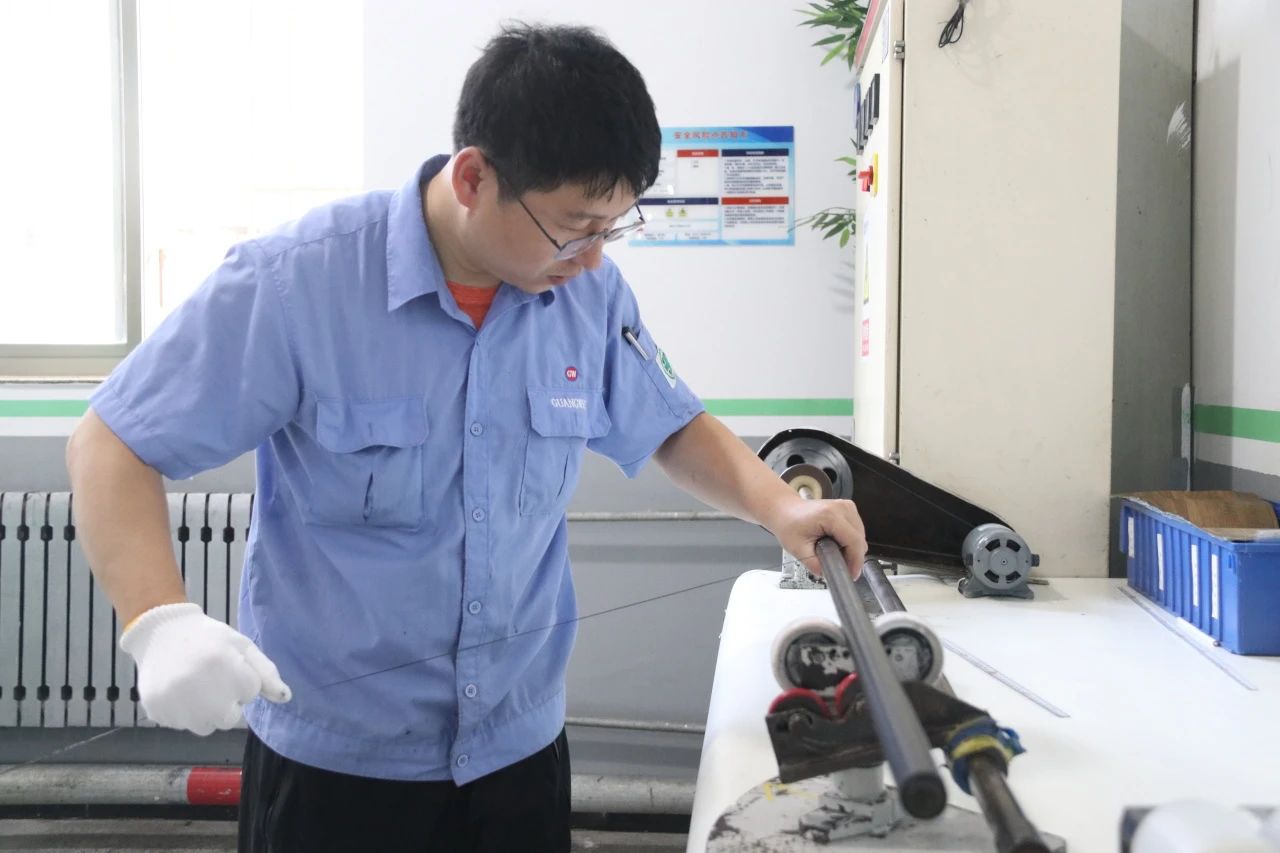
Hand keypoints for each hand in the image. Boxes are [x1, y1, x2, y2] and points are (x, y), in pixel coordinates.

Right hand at [120, 602, 291, 735]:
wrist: (159, 632)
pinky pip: (181, 725)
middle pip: (230, 718)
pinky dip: (183, 713)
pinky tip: (177, 690)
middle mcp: (199, 689)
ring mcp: (176, 703)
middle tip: (212, 679)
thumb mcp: (242, 646)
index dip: (242, 679)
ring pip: (206, 726)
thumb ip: (266, 672)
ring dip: (206, 712)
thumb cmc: (208, 638)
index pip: (250, 692)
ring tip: (195, 686)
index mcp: (224, 666)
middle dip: (227, 702)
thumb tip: (285, 698)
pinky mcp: (157, 712)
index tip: (227, 665)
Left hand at [765, 497, 866, 579]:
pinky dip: (850, 541)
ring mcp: (846, 506)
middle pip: (860, 539)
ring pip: (860, 535)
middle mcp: (841, 508)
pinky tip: (837, 545)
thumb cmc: (788, 524)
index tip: (851, 575)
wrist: (785, 510)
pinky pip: (857, 530)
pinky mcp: (847, 508)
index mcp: (830, 515)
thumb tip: (828, 574)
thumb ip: (814, 565)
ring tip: (835, 555)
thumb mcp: (798, 549)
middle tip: (840, 568)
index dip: (855, 561)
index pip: (854, 541)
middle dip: (853, 557)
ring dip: (852, 549)